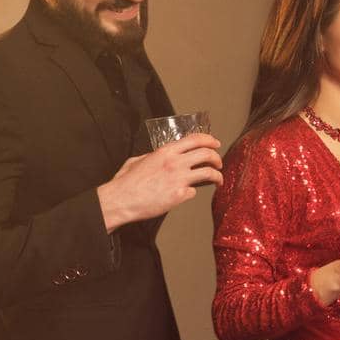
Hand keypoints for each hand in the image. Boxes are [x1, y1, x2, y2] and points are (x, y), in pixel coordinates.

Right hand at [98, 133, 223, 230]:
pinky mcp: (180, 195)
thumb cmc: (126, 183)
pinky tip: (186, 195)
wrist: (120, 200)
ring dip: (217, 176)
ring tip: (218, 181)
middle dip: (217, 158)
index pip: (195, 139)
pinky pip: (194, 192)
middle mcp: (175, 162)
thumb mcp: (138, 160)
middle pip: (207, 154)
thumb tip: (161, 156)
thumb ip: (153, 156)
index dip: (209, 140)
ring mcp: (179, 179)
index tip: (215, 143)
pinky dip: (192, 193)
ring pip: (209, 173)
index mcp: (165, 151)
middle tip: (218, 163)